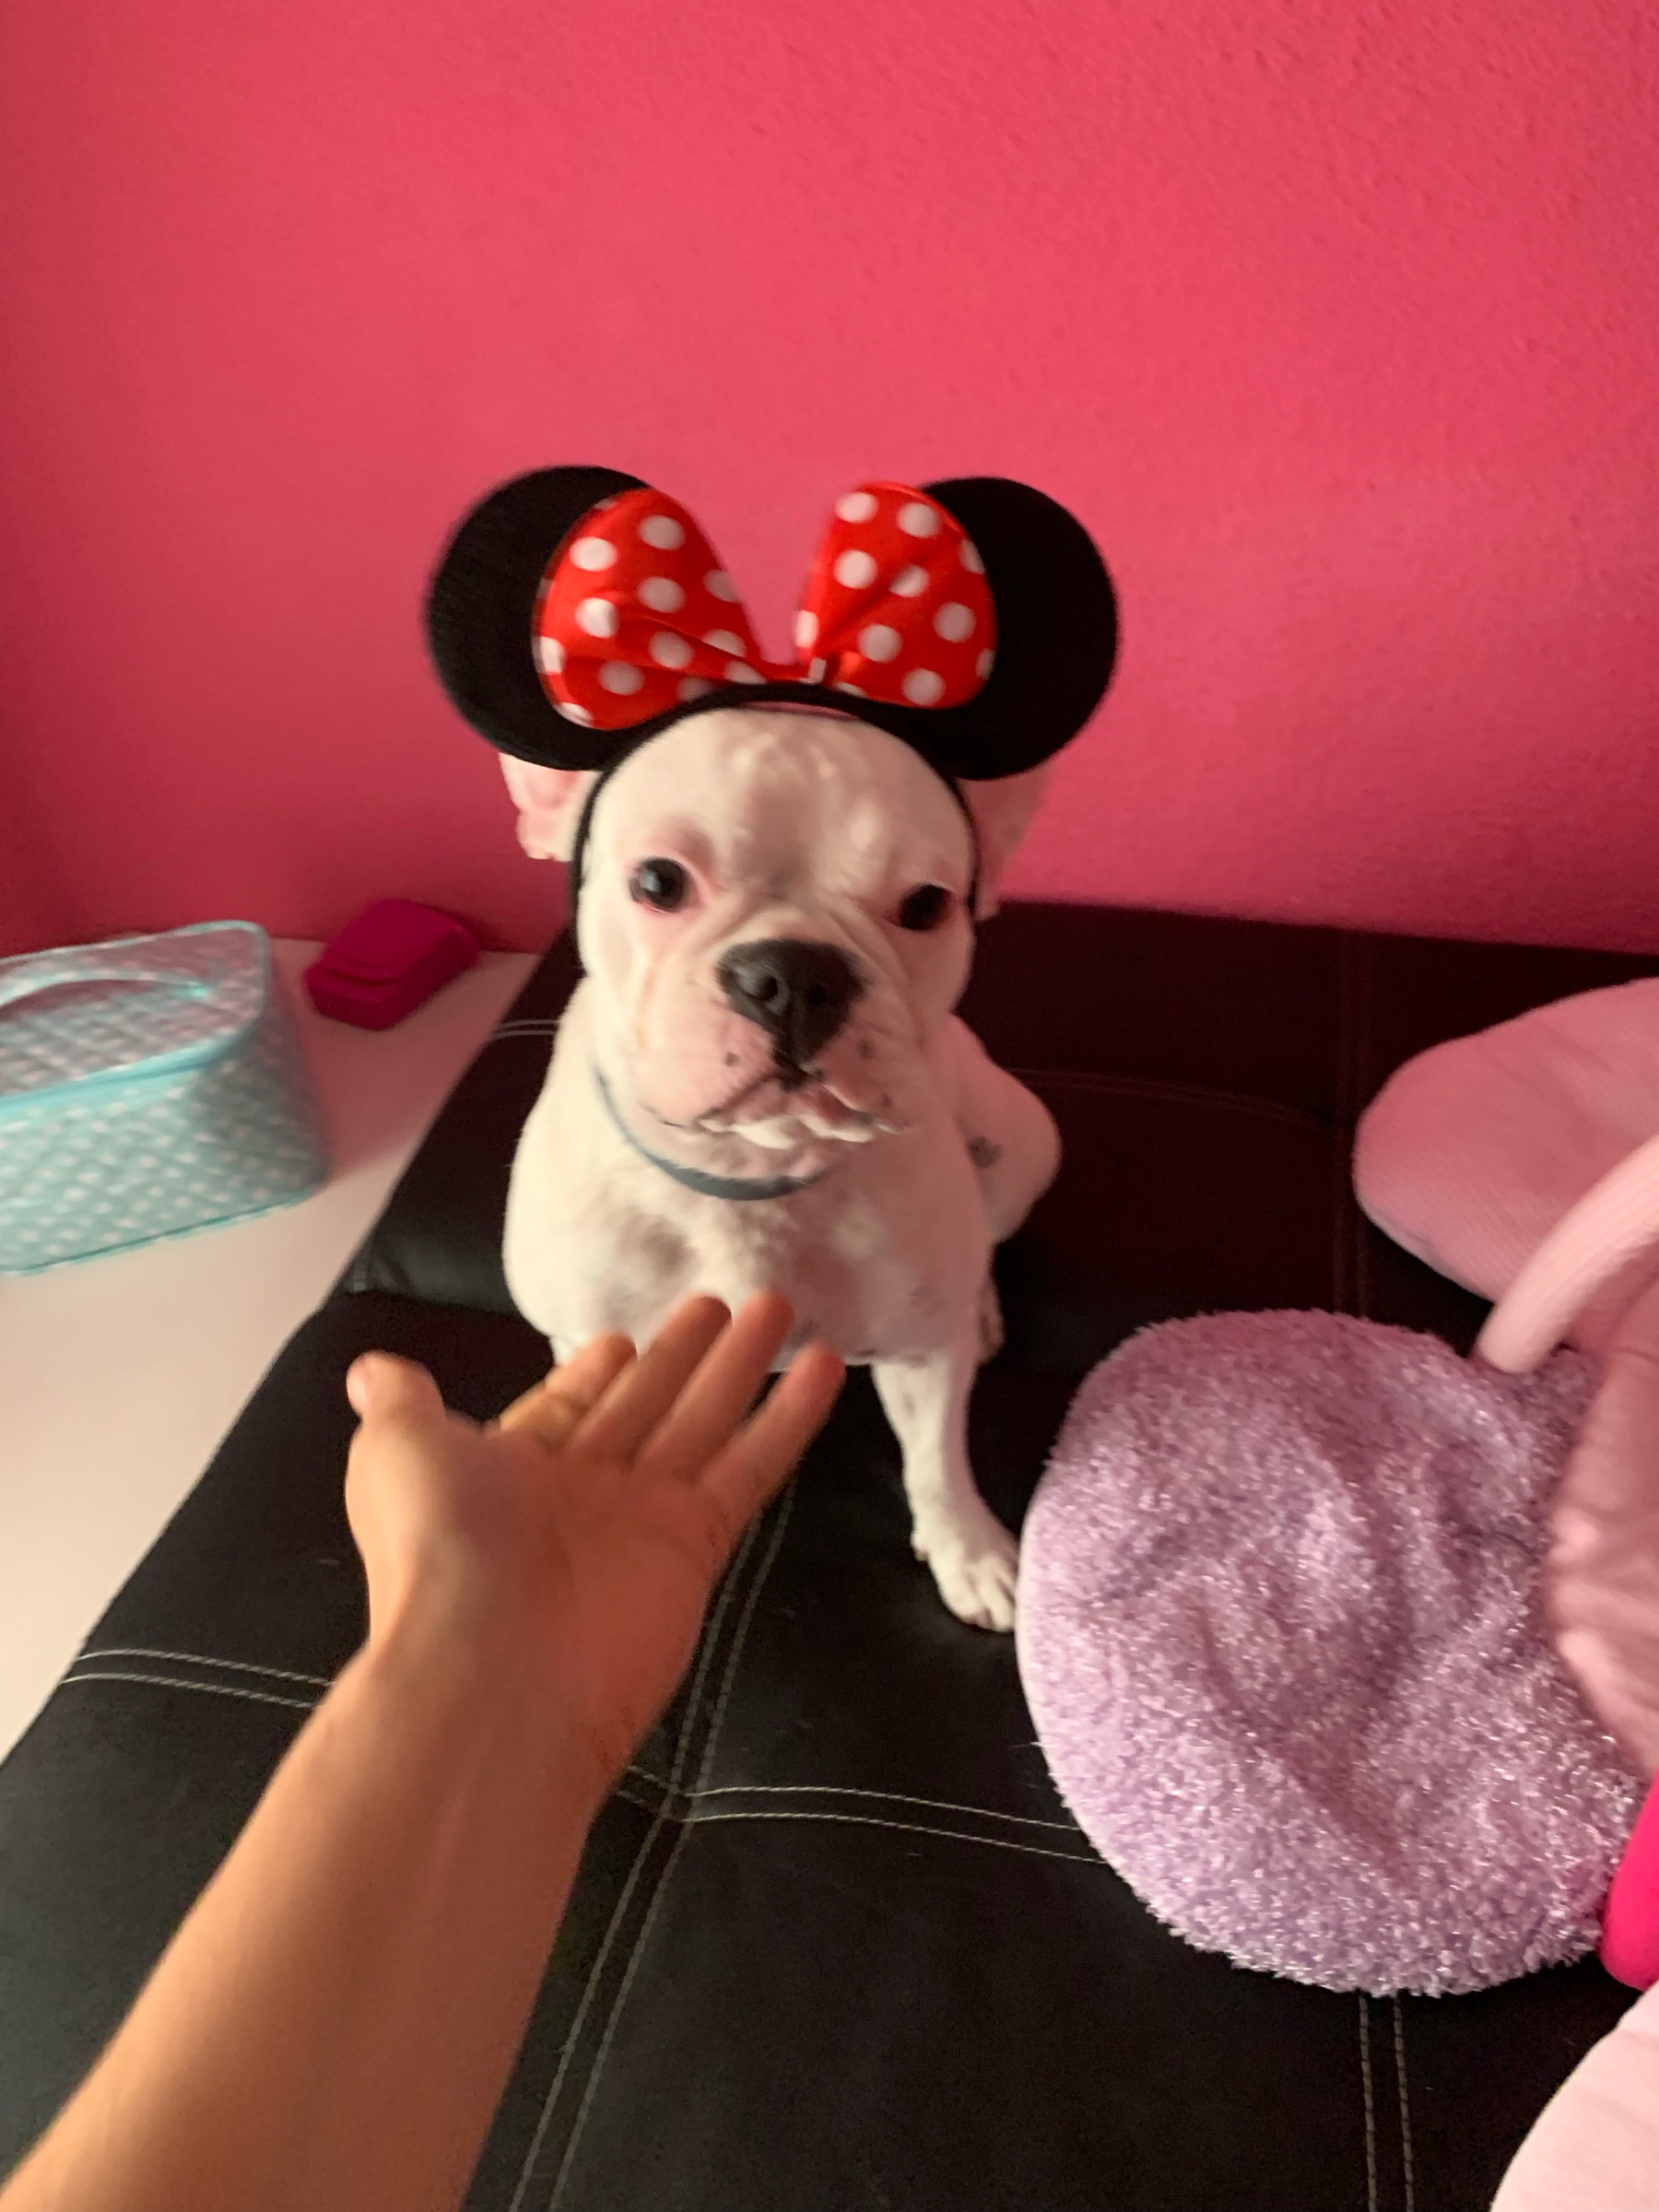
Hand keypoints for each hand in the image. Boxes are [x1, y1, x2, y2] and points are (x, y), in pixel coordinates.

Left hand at [343, 1295, 843, 1796]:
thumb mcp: (395, 1452)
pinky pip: (748, 1469)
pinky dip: (787, 1419)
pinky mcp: (695, 1544)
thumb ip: (401, 1405)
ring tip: (780, 1305)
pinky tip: (824, 1366)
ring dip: (740, 1368)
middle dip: (681, 1356)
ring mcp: (641, 1519)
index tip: (624, 1337)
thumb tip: (373, 1369)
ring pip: (702, 1424)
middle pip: (644, 1406)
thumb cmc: (435, 1547)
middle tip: (724, 1301)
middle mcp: (578, 1493)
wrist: (489, 1667)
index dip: (595, 1372)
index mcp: (508, 1470)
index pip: (566, 1406)